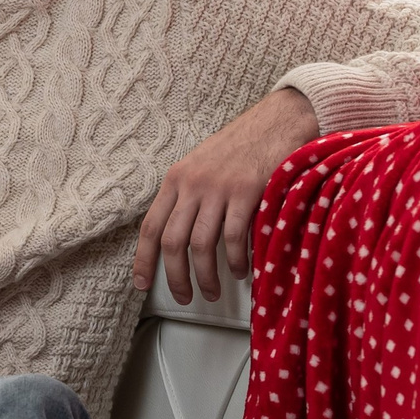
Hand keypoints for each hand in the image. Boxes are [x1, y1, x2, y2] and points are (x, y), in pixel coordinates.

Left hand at [134, 89, 319, 305]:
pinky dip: (236, 260)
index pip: (150, 227)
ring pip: (200, 245)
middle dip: (176, 277)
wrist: (277, 120)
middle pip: (172, 241)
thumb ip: (188, 197)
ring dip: (206, 276)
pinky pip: (233, 237)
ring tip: (213, 292)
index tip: (141, 284)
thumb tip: (179, 238)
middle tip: (185, 297)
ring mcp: (218, 188)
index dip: (143, 260)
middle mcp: (191, 184)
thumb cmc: (242, 148)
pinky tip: (240, 272)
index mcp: (175, 179)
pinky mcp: (246, 192)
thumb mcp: (202, 167)